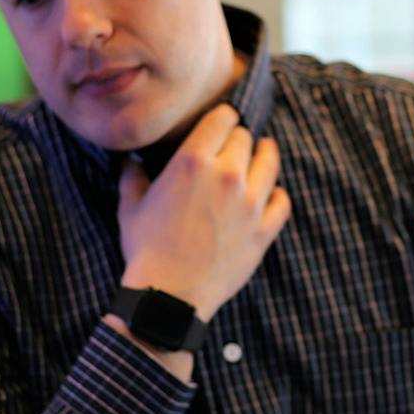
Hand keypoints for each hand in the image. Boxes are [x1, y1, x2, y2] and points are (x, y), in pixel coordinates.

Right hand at [117, 104, 290, 322]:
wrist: (169, 296)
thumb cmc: (145, 249)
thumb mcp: (130, 206)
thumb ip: (132, 174)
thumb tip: (130, 158)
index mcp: (193, 161)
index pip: (224, 118)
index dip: (222, 118)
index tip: (219, 125)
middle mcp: (227, 175)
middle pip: (246, 138)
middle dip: (237, 139)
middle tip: (231, 149)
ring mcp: (251, 203)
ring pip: (270, 162)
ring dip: (263, 157)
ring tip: (257, 160)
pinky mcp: (264, 230)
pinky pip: (283, 200)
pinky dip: (276, 195)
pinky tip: (267, 196)